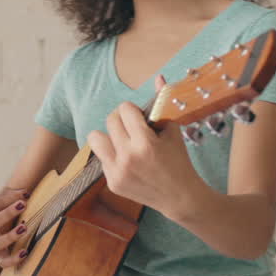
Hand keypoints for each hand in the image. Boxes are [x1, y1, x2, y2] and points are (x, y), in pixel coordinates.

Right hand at [0, 187, 31, 266]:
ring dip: (10, 236)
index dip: (8, 199)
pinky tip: (24, 252)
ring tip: (24, 228)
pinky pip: (4, 262)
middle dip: (8, 213)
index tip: (24, 194)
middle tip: (23, 205)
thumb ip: (5, 199)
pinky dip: (14, 259)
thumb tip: (24, 192)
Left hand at [85, 76, 201, 215]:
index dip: (133, 110)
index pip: (124, 109)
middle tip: (132, 128)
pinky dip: (112, 155)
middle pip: (110, 120)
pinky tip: (127, 161)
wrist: (180, 198)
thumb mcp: (173, 132)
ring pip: (95, 138)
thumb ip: (163, 104)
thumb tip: (158, 77)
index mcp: (145, 143)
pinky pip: (101, 158)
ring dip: (108, 136)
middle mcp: (128, 158)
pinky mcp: (112, 183)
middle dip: (121, 120)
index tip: (139, 117)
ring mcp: (117, 172)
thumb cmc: (179, 162)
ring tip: (122, 141)